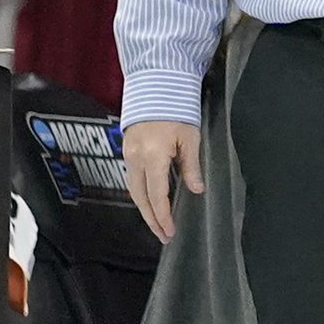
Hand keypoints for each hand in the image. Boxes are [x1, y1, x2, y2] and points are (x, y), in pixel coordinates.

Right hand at [121, 120, 203, 242]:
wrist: (156, 88)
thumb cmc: (177, 110)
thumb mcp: (190, 138)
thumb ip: (191, 166)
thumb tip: (196, 190)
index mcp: (152, 156)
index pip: (157, 195)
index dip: (163, 216)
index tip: (169, 231)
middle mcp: (135, 158)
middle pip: (140, 197)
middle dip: (151, 219)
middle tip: (163, 236)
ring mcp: (128, 154)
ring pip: (134, 189)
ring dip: (145, 209)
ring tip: (157, 224)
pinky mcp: (127, 150)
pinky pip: (132, 178)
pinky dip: (141, 194)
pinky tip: (150, 202)